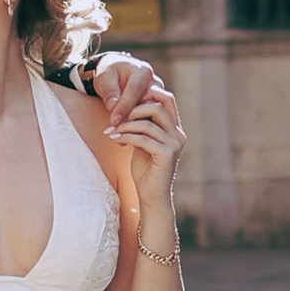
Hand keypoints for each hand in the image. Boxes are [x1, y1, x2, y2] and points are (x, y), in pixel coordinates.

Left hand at [88, 51, 160, 137]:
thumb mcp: (104, 79)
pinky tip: (124, 137)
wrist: (117, 76)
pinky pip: (154, 122)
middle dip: (133, 119)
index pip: (135, 91)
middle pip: (150, 104)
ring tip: (118, 134)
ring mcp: (160, 97)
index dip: (124, 107)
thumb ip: (109, 92)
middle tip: (116, 129)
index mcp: (143, 72)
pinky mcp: (159, 108)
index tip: (113, 121)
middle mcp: (156, 84)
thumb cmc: (109, 76)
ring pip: (155, 115)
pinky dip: (139, 130)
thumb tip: (113, 107)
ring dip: (137, 126)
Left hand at [115, 80, 184, 218]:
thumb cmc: (145, 170)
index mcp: (174, 129)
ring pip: (148, 122)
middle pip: (158, 106)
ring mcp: (174, 144)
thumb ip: (142, 125)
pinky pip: (143, 138)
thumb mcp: (142, 142)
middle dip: (133, 108)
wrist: (151, 196)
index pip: (167, 99)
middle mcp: (178, 134)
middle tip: (116, 117)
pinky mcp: (167, 154)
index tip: (125, 101)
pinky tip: (114, 139)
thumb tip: (128, 107)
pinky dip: (126, 136)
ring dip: (125, 125)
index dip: (147, 93)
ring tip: (111, 131)